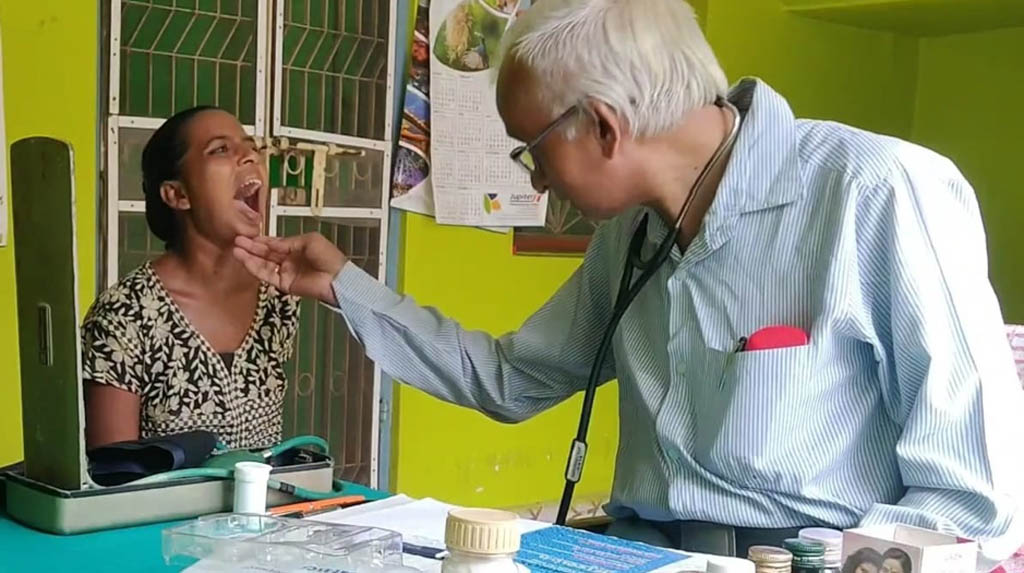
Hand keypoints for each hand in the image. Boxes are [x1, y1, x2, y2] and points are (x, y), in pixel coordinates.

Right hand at [233, 233, 347, 304]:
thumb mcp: (309, 240)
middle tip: (237, 240)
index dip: (262, 240)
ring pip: (264, 264)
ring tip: (236, 249)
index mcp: (297, 248)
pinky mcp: (284, 284)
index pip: (275, 244)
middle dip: (252, 247)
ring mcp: (286, 273)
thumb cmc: (329, 257)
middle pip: (266, 253)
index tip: (248, 235)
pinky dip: (255, 268)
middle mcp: (289, 260)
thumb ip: (288, 241)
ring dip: (249, 257)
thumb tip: (271, 242)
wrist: (337, 278)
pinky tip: (245, 260)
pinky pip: (267, 276)